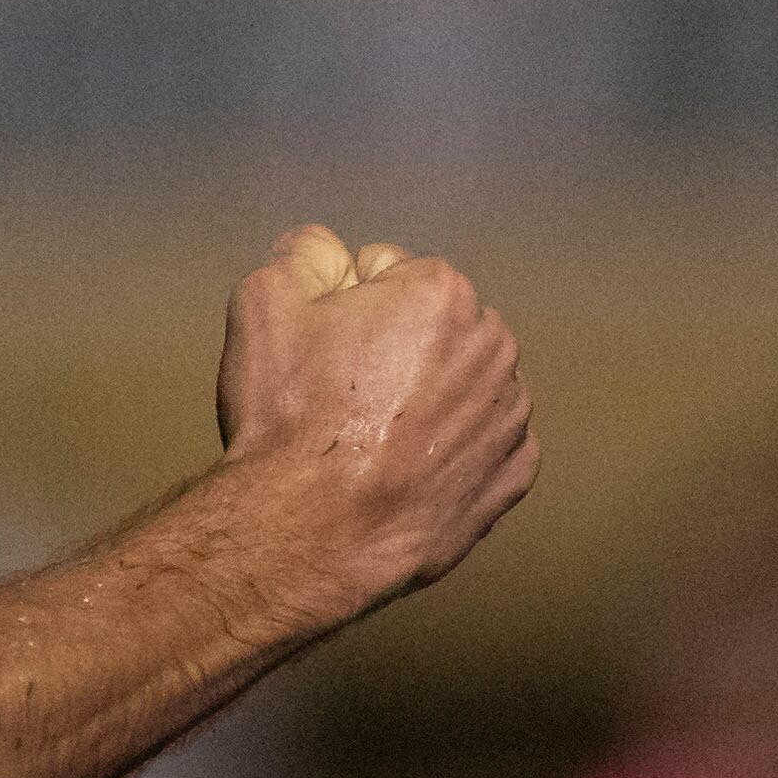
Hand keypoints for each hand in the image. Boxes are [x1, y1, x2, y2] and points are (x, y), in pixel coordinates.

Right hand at [212, 222, 536, 619]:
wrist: (316, 526)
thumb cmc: (291, 414)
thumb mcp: (264, 303)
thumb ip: (302, 255)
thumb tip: (325, 250)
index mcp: (440, 293)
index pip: (383, 271)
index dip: (341, 305)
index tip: (320, 348)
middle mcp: (493, 346)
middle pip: (432, 325)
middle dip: (394, 345)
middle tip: (340, 392)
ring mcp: (511, 416)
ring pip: (462, 383)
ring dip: (427, 396)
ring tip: (371, 436)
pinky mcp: (513, 475)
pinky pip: (483, 442)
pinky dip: (451, 449)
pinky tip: (405, 467)